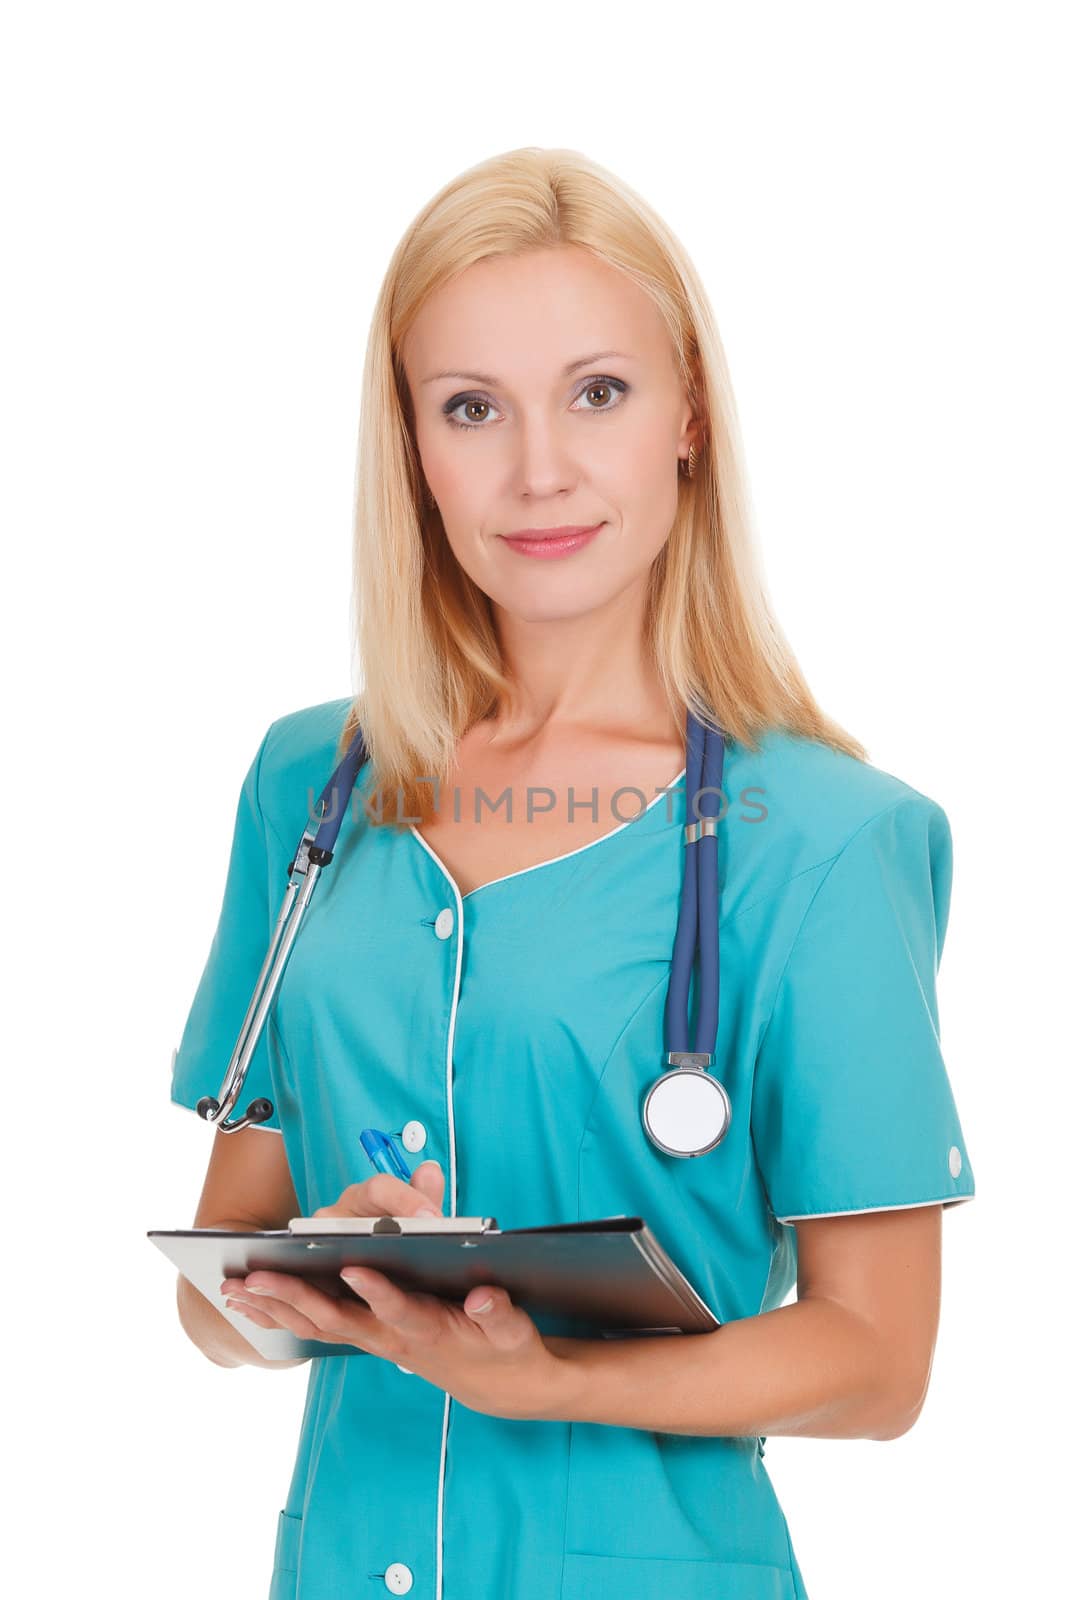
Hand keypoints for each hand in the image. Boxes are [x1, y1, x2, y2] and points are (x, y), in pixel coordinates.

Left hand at [219, 1162, 575, 1421]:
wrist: (494, 1385)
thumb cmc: (505, 1349)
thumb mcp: (514, 1332)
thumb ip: (498, 1313)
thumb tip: (483, 1298)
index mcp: (429, 1329)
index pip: (399, 1310)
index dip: (377, 1291)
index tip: (352, 1267)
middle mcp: (392, 1338)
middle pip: (337, 1318)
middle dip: (295, 1296)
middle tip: (257, 1276)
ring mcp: (375, 1339)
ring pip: (317, 1323)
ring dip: (275, 1307)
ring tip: (233, 1289)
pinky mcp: (367, 1336)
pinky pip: (317, 1326)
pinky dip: (283, 1313)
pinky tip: (252, 1302)